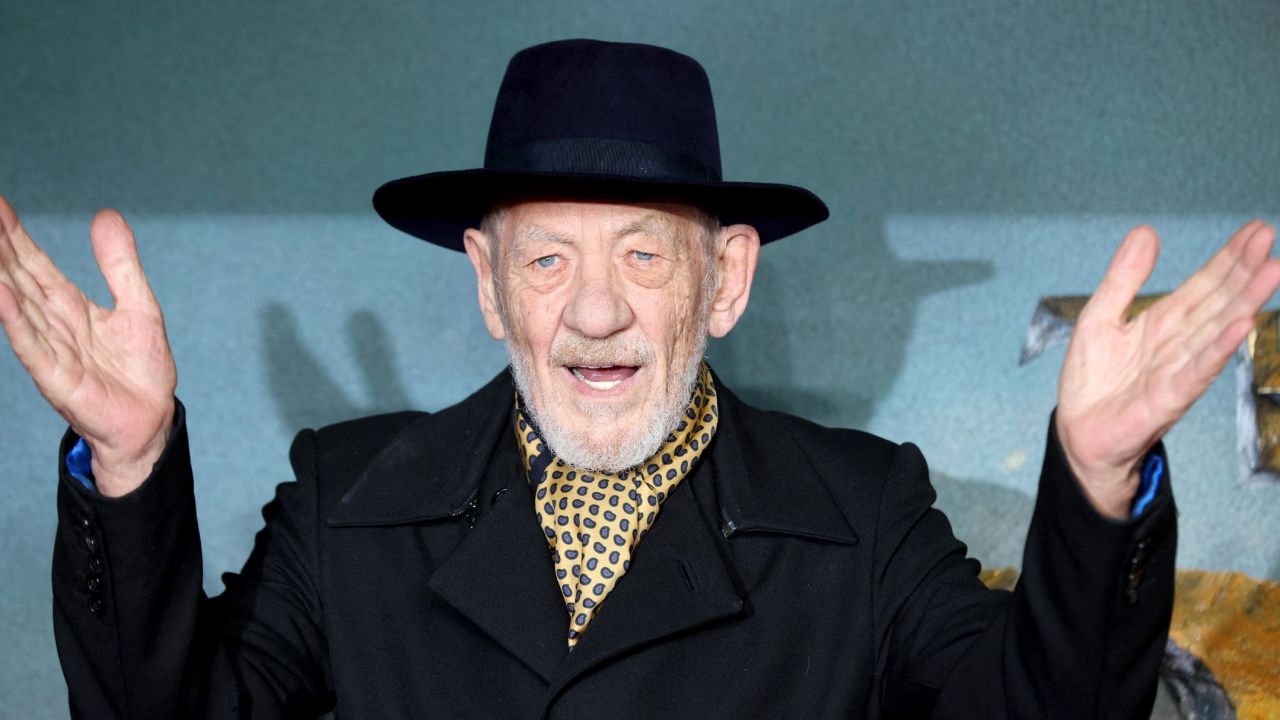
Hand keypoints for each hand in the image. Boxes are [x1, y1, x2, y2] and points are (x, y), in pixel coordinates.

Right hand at [0, 196, 176, 496]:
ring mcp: (51, 350)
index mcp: (69, 306)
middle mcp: (52, 324)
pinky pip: (33, 346)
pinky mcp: (58, 377)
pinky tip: (0, 296)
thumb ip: (120, 265)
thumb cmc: (141, 369)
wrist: (152, 419)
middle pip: (18, 278)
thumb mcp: (138, 306)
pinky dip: (16, 322)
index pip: (34, 264)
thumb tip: (106, 215)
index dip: (14, 235)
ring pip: (18, 307)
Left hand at [1056, 221, 1279, 517]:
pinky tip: (1243, 326)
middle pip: (1218, 301)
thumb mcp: (1099, 317)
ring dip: (1245, 302)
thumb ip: (1122, 278)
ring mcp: (1178, 370)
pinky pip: (1198, 370)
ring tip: (1272, 271)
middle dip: (1244, 270)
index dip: (1228, 258)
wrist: (1077, 431)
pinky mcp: (1167, 398)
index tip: (1256, 230)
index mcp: (1164, 322)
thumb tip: (1146, 231)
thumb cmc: (1093, 380)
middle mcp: (1180, 343)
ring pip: (1218, 331)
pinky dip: (1219, 349)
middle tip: (1268, 236)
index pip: (1204, 285)